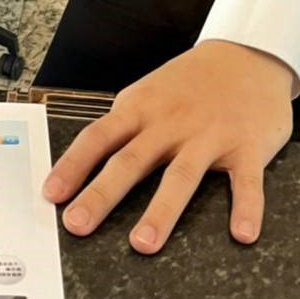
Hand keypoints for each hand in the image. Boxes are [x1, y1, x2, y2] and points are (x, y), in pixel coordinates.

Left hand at [43, 41, 295, 253]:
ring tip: (143, 244)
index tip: (51, 194)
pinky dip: (247, 208)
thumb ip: (123, 126)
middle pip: (131, 161)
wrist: (248, 54)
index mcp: (141, 109)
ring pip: (182, 176)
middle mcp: (170, 123)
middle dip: (102, 195)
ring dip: (162, 212)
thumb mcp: (149, 93)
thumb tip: (84, 164)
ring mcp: (209, 135)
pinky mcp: (247, 146)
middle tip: (78, 225)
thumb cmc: (190, 83)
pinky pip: (247, 182)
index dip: (72, 166)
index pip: (98, 138)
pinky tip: (242, 234)